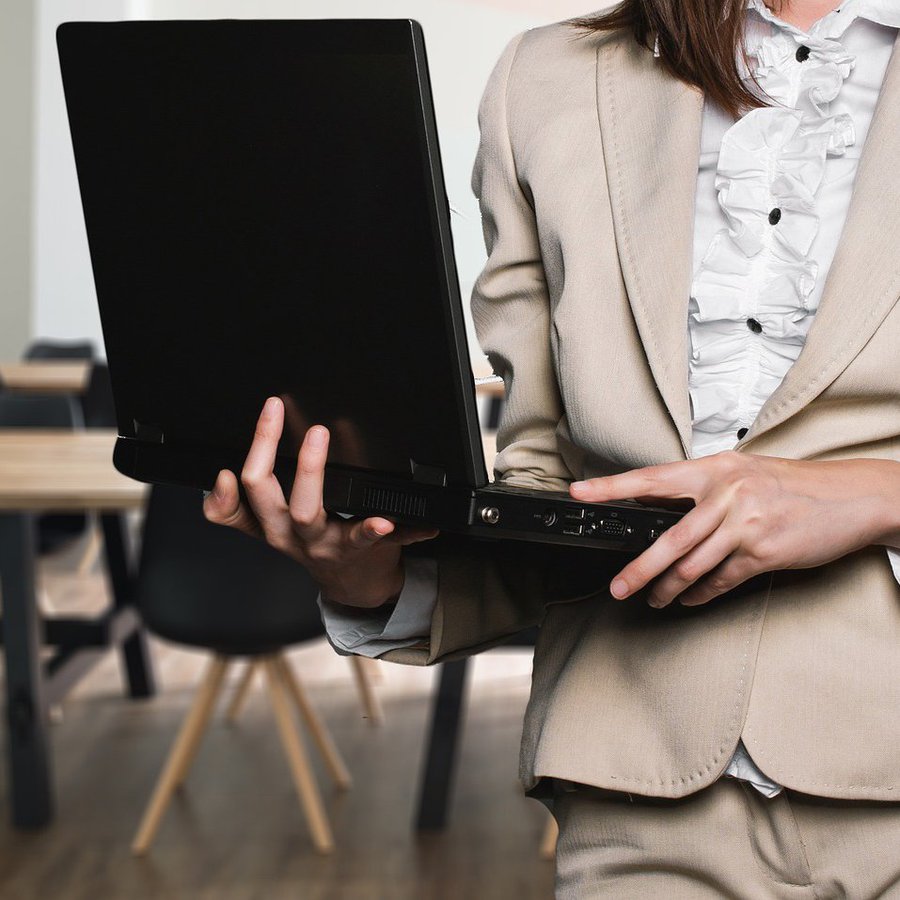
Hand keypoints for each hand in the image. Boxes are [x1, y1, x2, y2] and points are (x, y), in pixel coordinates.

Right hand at [203, 397, 437, 607]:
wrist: (356, 584)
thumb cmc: (318, 545)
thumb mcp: (279, 526)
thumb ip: (255, 497)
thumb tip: (241, 459)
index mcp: (268, 525)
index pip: (232, 509)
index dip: (221, 494)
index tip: (223, 470)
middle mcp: (288, 535)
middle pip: (263, 494)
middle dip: (264, 448)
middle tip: (275, 412)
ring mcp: (320, 544)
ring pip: (304, 511)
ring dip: (309, 469)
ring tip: (318, 434)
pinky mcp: (355, 550)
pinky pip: (363, 538)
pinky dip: (375, 527)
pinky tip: (385, 519)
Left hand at [569, 451, 898, 607]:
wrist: (849, 497)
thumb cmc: (790, 485)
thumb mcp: (741, 473)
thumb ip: (700, 489)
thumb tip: (655, 505)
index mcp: (714, 468)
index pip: (651, 478)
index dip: (611, 487)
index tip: (579, 493)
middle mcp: (726, 493)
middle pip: (669, 538)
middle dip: (638, 568)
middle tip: (617, 587)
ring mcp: (745, 524)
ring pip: (692, 565)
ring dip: (669, 588)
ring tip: (654, 600)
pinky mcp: (764, 552)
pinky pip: (721, 580)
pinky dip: (701, 593)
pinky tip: (690, 599)